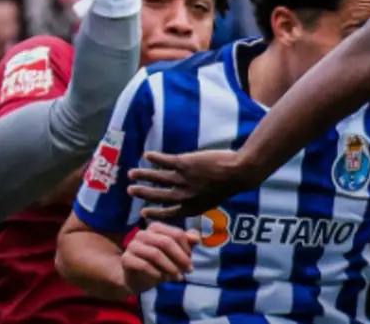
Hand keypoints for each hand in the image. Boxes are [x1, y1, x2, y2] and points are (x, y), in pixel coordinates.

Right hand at [121, 222, 198, 293]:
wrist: (137, 279)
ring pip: (155, 254)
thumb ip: (186, 243)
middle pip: (166, 242)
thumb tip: (196, 237)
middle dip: (180, 258)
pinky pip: (144, 265)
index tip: (191, 262)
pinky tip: (164, 280)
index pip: (175, 234)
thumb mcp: (175, 254)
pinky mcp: (126, 259)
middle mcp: (142, 233)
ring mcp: (132, 245)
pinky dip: (157, 273)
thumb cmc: (159, 263)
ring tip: (178, 278)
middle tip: (188, 271)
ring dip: (170, 267)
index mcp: (155, 227)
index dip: (186, 248)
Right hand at [127, 149, 252, 219]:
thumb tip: (190, 201)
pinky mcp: (185, 164)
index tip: (143, 213)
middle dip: (143, 193)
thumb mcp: (212, 199)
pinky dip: (155, 158)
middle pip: (158, 196)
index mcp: (192, 208)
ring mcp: (184, 180)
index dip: (154, 213)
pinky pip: (165, 161)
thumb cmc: (229, 184)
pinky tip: (148, 155)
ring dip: (143, 175)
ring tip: (132, 174)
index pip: (168, 213)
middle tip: (130, 191)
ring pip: (158, 178)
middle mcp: (184, 196)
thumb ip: (198, 201)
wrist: (239, 172)